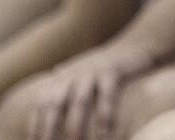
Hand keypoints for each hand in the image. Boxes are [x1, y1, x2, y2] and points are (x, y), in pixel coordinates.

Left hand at [27, 44, 152, 139]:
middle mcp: (74, 72)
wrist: (137, 43)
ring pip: (79, 101)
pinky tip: (105, 132)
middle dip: (49, 127)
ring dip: (76, 125)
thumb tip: (54, 71)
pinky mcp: (113, 71)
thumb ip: (67, 72)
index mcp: (63, 75)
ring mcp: (93, 71)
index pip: (41, 102)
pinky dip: (105, 114)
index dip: (36, 123)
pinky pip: (107, 95)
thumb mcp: (83, 66)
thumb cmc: (108, 62)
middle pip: (55, 102)